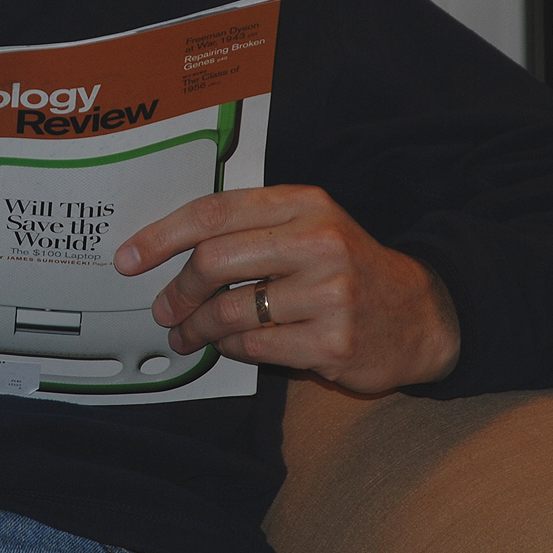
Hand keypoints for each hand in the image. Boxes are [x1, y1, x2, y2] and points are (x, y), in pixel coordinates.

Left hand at [113, 185, 458, 394]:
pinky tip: (231, 345)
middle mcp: (319, 241)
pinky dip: (232, 348)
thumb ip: (250, 230)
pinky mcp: (333, 342)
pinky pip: (255, 347)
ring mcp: (329, 293)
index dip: (163, 235)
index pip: (216, 211)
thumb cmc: (349, 268)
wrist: (422, 314)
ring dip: (198, 328)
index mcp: (305, 204)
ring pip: (231, 311)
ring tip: (189, 335)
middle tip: (163, 310)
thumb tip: (171, 250)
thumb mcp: (310, 228)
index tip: (130, 257)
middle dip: (177, 291)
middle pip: (215, 261)